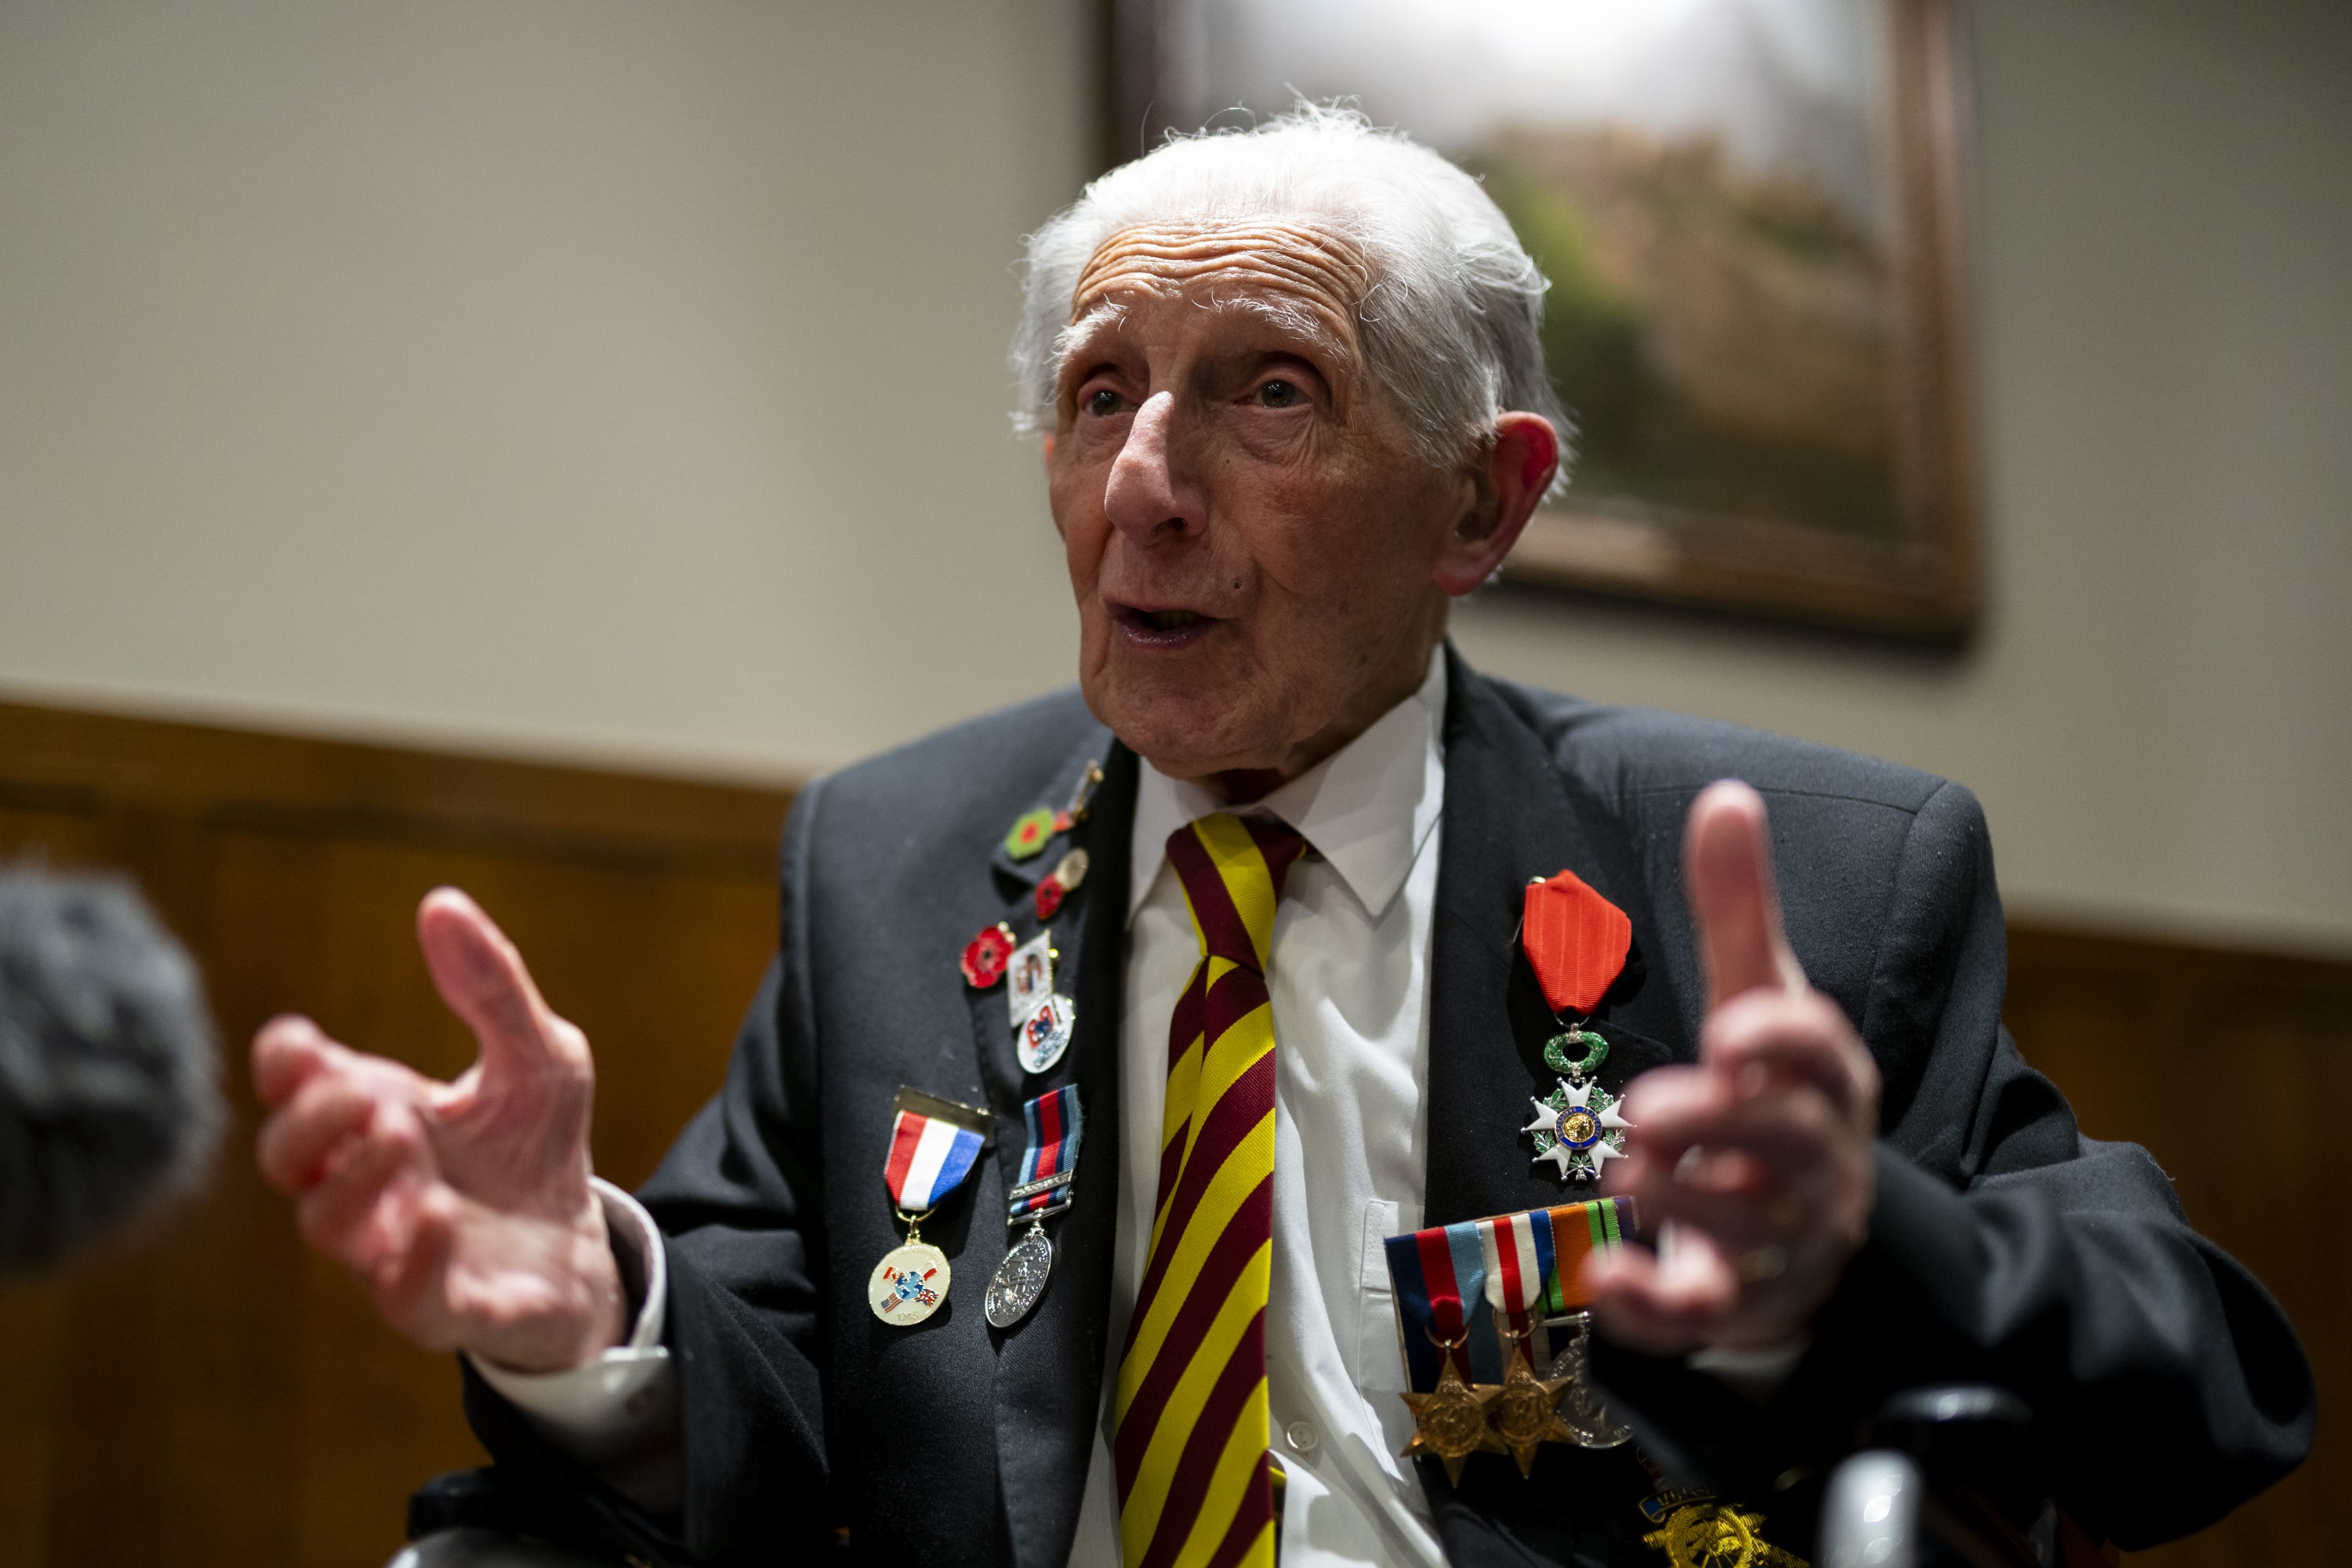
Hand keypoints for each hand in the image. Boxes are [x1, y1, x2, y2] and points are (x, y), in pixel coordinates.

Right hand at [252, 888, 625, 1372]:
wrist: (584, 1248)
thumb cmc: (536, 1149)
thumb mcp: (540, 1056)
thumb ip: (493, 988)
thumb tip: (440, 903)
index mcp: (374, 1114)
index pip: (290, 1087)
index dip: (282, 1064)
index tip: (303, 1044)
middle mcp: (365, 1182)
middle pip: (285, 1158)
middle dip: (311, 1122)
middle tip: (373, 1096)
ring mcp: (392, 1247)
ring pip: (325, 1225)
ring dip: (355, 1180)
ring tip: (405, 1137)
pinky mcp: (440, 1305)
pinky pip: (402, 1297)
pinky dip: (411, 1258)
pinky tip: (439, 1214)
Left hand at [1587, 781, 1878, 1353]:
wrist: (1813, 1224)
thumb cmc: (1775, 1089)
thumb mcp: (1760, 993)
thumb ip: (1739, 907)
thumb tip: (1726, 795)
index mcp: (1824, 1080)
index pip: (1823, 1056)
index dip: (1784, 1044)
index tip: (1731, 1031)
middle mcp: (1813, 1161)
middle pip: (1787, 1145)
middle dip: (1722, 1126)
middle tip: (1649, 1112)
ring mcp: (1778, 1240)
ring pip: (1745, 1230)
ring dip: (1683, 1200)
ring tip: (1627, 1167)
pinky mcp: (1731, 1302)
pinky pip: (1699, 1314)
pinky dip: (1655, 1304)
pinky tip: (1608, 1277)